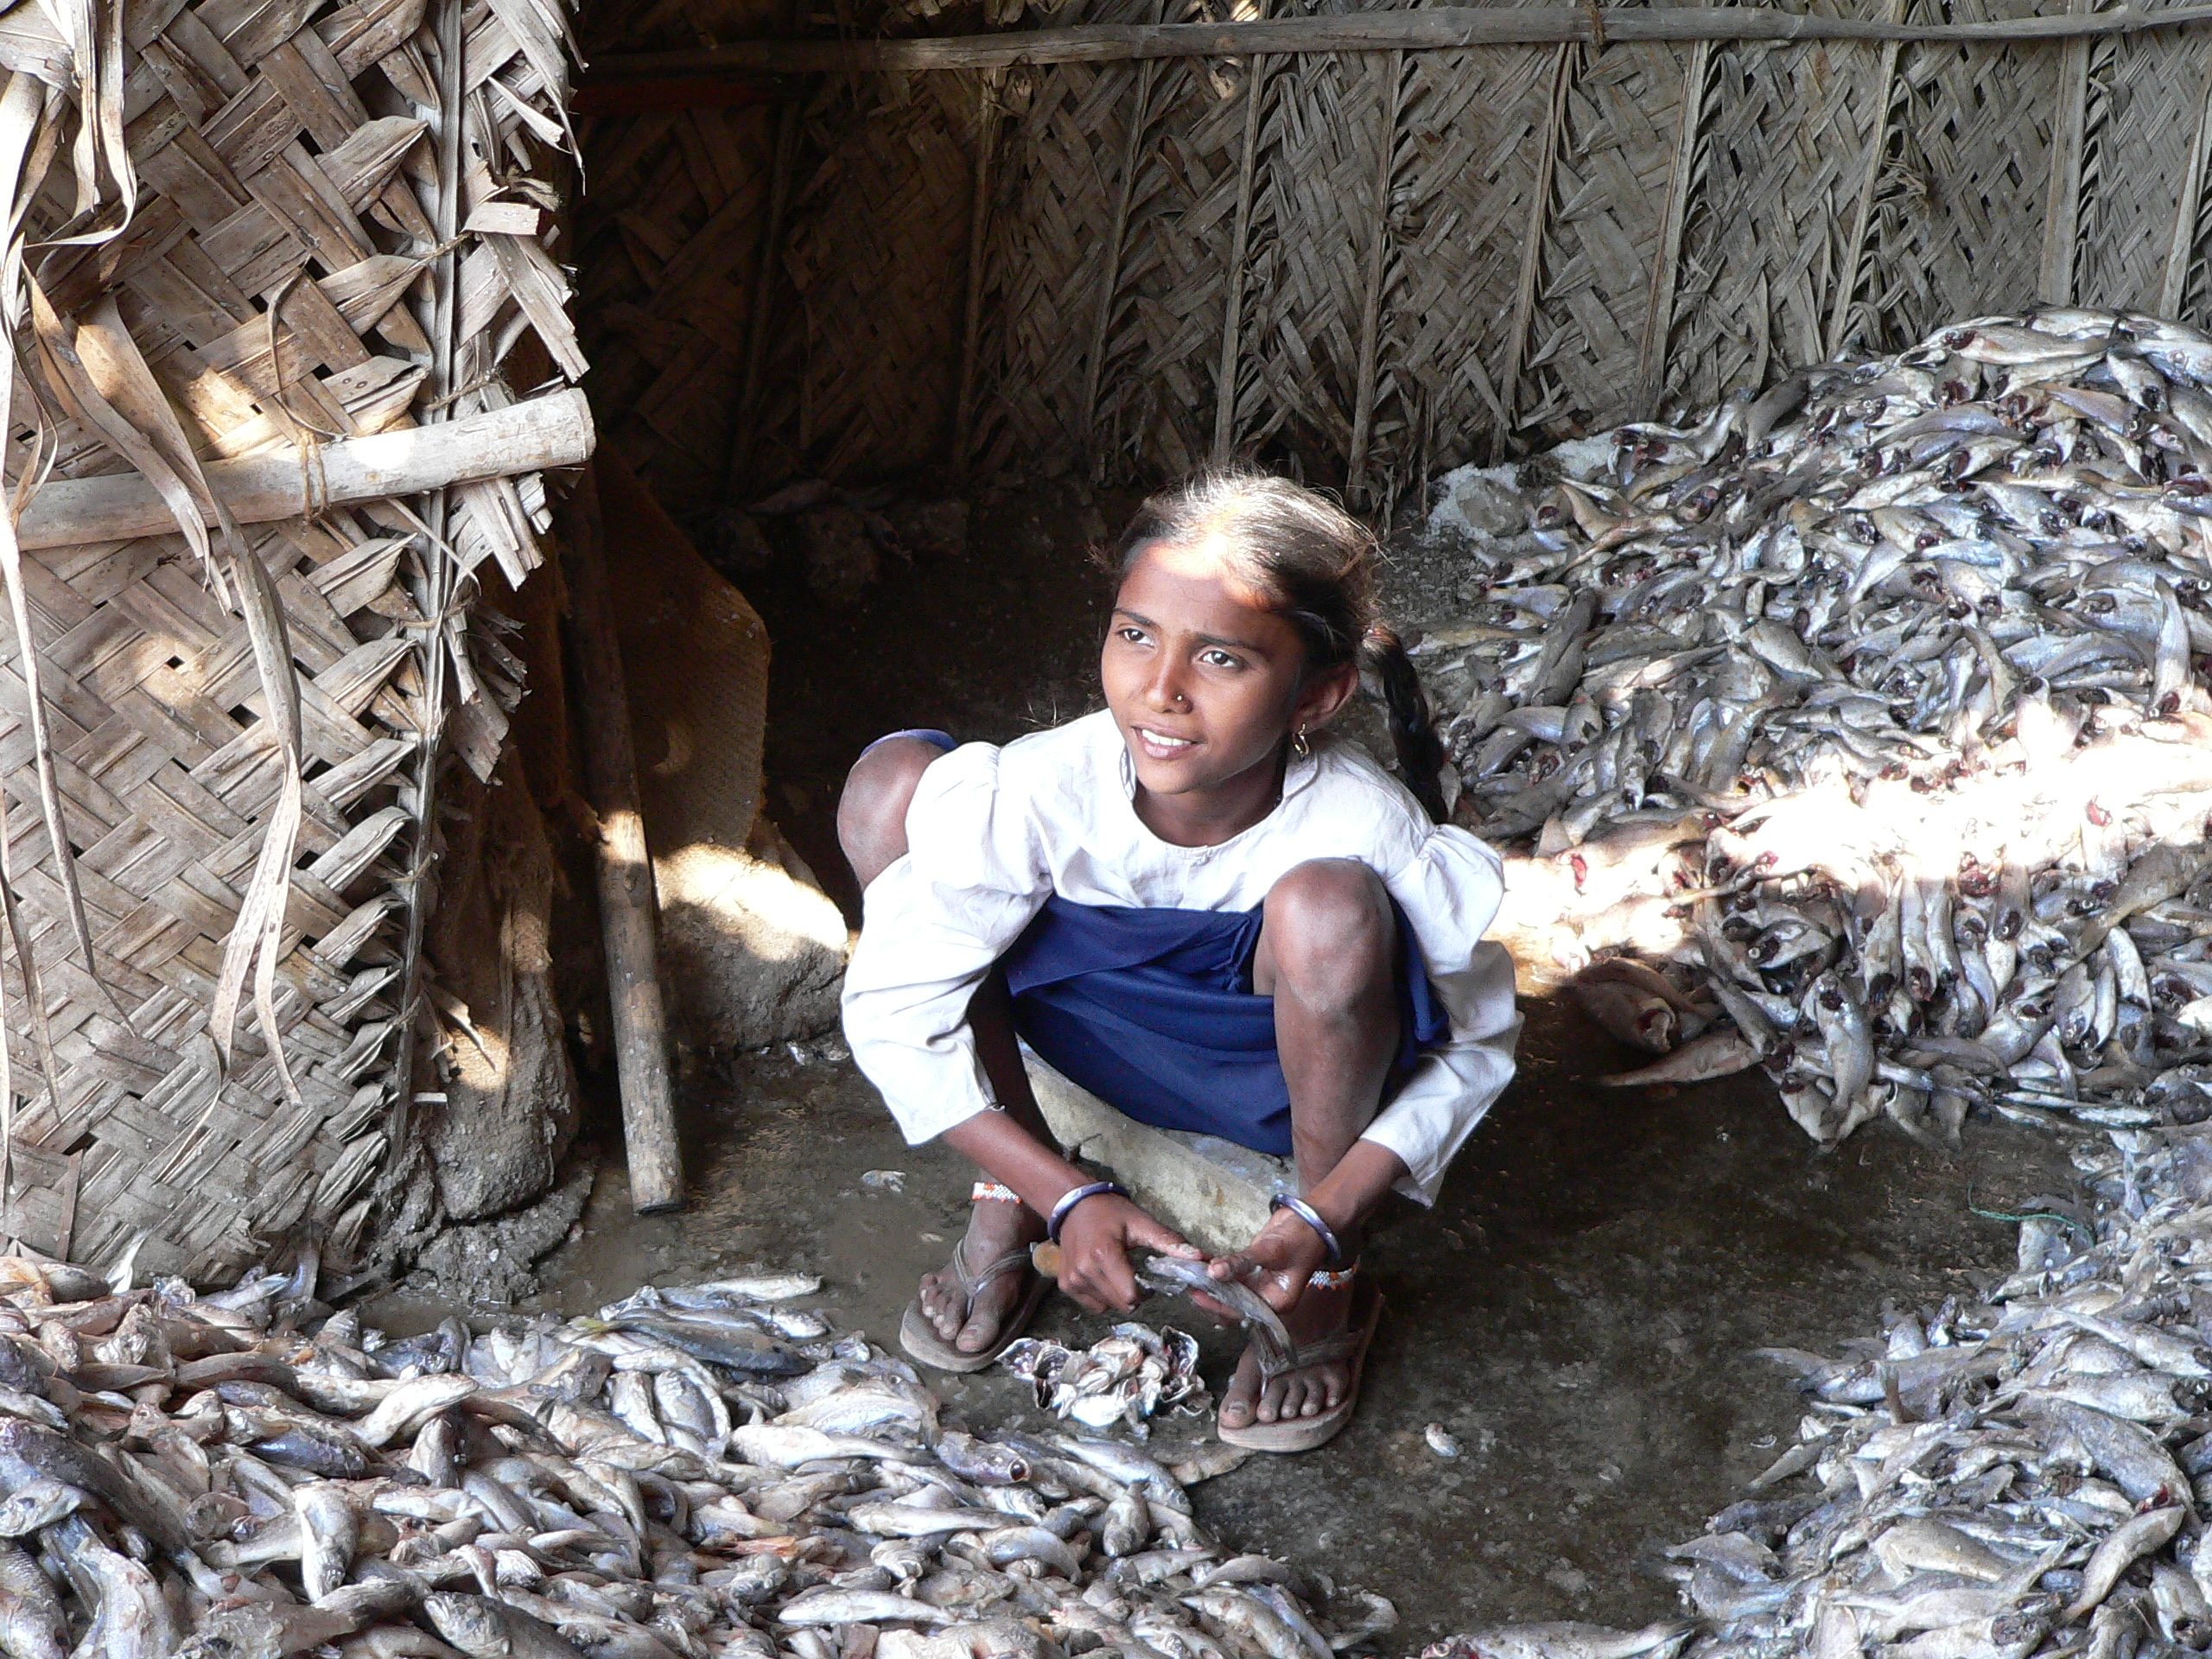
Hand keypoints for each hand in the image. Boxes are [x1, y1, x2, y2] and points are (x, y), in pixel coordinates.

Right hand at [1056, 1194, 1198, 1313]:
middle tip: (1134, 1276)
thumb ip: (1168, 1242)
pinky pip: (1092, 1303)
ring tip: (1117, 1272)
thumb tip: (1198, 1256)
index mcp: (1104, 1254)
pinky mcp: (1065, 1284)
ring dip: (1117, 1296)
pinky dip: (1102, 1296)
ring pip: (1106, 1306)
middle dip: (1133, 1296)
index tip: (1147, 1281)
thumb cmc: (1109, 1212)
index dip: (1145, 1293)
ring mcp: (1072, 1279)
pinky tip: (1103, 1276)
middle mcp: (1085, 1270)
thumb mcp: (1141, 1222)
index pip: (1130, 1296)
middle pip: (1120, 1304)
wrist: (1073, 1204)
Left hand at [1197, 1211, 1328, 1320]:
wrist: (1311, 1218)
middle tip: (1188, 1284)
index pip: (1241, 1311)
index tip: (1196, 1294)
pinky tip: (1202, 1264)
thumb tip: (1213, 1272)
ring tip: (1190, 1275)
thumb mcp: (1271, 1251)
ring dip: (1211, 1284)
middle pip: (1232, 1305)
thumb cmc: (1300, 1238)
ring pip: (1229, 1292)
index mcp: (1276, 1303)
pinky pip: (1231, 1277)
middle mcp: (1266, 1298)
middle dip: (1210, 1296)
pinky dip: (1218, 1271)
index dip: (1217, 1304)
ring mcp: (1258, 1285)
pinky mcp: (1252, 1271)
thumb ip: (1241, 1262)